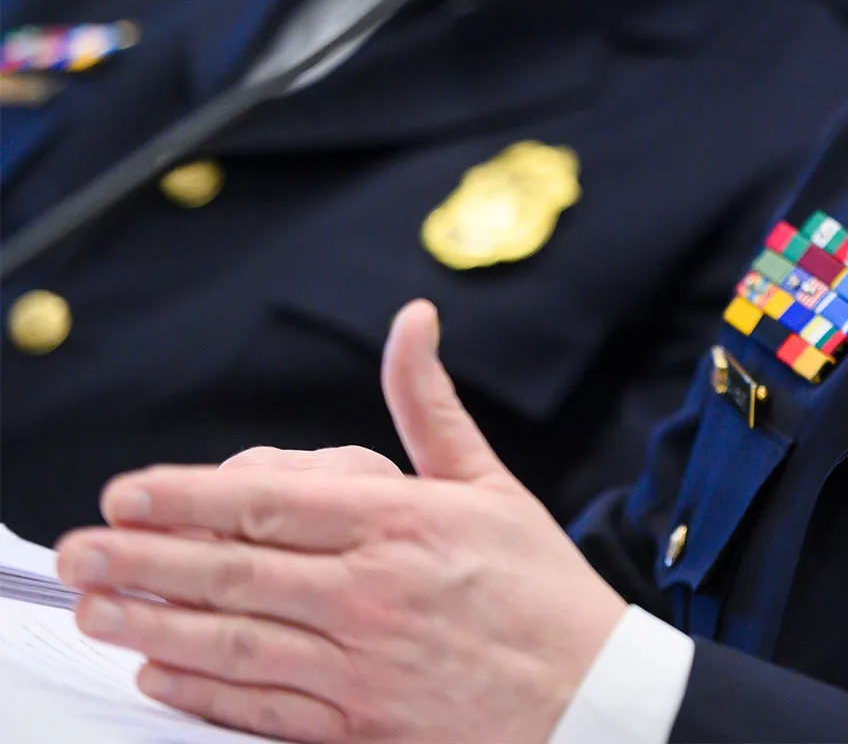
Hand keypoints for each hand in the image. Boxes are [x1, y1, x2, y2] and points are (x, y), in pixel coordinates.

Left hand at [54, 300, 627, 741]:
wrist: (592, 696)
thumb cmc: (540, 586)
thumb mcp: (490, 482)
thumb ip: (429, 405)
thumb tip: (412, 320)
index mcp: (404, 522)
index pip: (270, 502)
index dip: (186, 497)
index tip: (126, 492)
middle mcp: (373, 591)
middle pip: (232, 572)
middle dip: (142, 559)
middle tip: (78, 550)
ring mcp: (363, 664)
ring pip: (233, 640)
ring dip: (151, 624)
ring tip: (94, 607)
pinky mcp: (359, 725)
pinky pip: (261, 705)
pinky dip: (202, 689)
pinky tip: (158, 669)